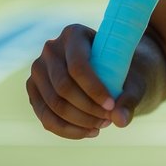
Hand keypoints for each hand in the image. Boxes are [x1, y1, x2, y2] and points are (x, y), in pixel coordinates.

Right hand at [26, 24, 141, 137]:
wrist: (107, 68)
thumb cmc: (121, 70)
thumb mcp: (132, 79)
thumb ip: (130, 98)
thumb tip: (120, 120)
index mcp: (73, 33)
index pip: (78, 66)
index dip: (94, 90)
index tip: (112, 106)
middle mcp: (51, 48)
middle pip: (63, 87)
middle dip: (87, 109)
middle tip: (108, 119)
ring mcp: (38, 69)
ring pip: (53, 104)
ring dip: (79, 121)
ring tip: (101, 125)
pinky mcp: (33, 89)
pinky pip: (45, 116)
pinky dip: (67, 129)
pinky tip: (88, 131)